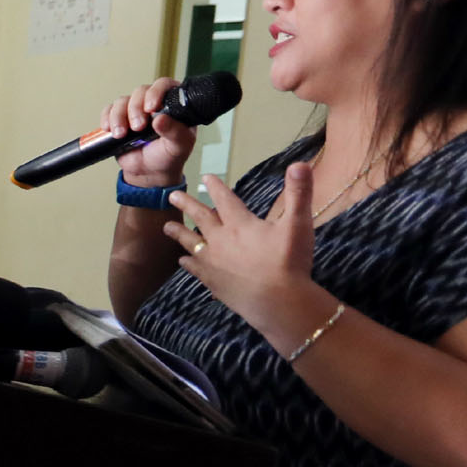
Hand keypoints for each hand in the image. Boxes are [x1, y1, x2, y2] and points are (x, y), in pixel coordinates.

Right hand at [104, 77, 197, 187]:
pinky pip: (109, 110)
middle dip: (135, 109)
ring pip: (122, 101)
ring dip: (119, 116)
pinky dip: (107, 118)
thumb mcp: (179, 146)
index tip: (151, 108)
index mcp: (172, 104)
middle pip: (140, 91)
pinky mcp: (119, 118)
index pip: (164, 85)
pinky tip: (110, 129)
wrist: (150, 172)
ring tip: (121, 134)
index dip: (156, 92)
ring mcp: (134, 110)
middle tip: (138, 127)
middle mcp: (153, 103)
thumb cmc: (168, 156)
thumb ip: (175, 131)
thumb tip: (160, 119)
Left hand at [166, 165, 333, 350]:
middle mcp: (221, 240)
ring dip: (179, 233)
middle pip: (200, 218)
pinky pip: (195, 268)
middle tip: (171, 194)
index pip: (225, 199)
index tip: (205, 177)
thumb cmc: (289, 261)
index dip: (215, 187)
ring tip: (167, 226)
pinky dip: (188, 262)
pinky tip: (183, 260)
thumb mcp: (299, 224)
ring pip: (191, 242)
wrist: (277, 303)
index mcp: (240, 224)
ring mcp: (213, 262)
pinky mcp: (212, 281)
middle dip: (187, 204)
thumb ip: (299, 193)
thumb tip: (300, 163)